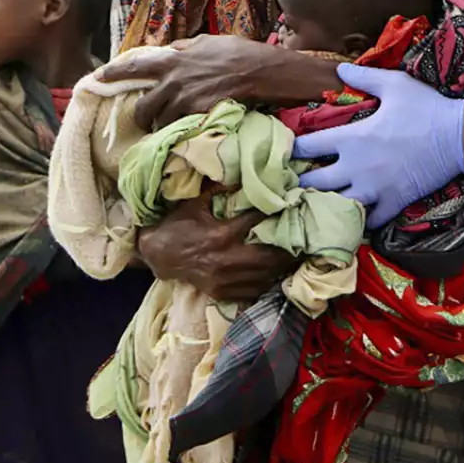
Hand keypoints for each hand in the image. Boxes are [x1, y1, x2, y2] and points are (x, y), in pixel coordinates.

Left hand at [99, 35, 289, 130]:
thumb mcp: (205, 42)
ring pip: (161, 122)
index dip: (113, 73)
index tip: (97, 78)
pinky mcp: (198, 115)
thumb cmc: (235, 51)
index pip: (134, 67)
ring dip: (164, 126)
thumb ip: (184, 49)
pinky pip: (181, 129)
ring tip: (171, 128)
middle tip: (145, 121)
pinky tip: (186, 132)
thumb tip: (172, 51)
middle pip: (144, 107)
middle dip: (142, 117)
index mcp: (172, 60)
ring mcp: (184, 100)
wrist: (258, 70)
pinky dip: (181, 131)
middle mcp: (173, 82)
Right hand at [134, 194, 298, 301]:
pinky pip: (253, 291)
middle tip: (306, 237)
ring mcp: (225, 280)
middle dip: (288, 248)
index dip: (275, 213)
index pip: (256, 223)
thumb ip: (217, 188)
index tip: (292, 204)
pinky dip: (269, 282)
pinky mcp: (222, 292)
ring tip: (299, 255)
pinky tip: (279, 273)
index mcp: (220, 235)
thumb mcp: (194, 203)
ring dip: (283, 266)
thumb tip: (240, 169)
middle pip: (269, 256)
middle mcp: (226, 260)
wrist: (157, 255)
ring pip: (264, 276)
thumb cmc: (177, 225)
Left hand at [292, 64, 463, 229]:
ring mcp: (375, 189)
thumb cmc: (425, 108)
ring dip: (327, 203)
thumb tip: (339, 69)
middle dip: (301, 182)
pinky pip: (371, 221)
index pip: (309, 146)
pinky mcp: (394, 202)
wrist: (459, 136)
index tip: (287, 151)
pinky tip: (357, 214)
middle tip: (293, 182)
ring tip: (319, 202)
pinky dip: (362, 220)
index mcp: (352, 139)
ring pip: (338, 206)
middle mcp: (357, 167)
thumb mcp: (393, 84)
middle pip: (315, 182)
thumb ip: (363, 77)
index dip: (294, 149)